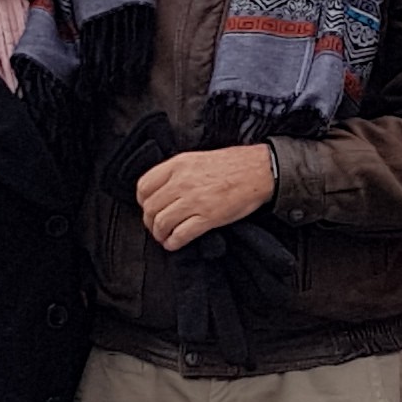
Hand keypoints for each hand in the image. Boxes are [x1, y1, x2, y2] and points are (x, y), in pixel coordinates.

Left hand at [135, 143, 276, 250]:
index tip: (148, 208)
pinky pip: (181, 235)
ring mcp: (195, 200)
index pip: (144, 186)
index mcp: (178, 165)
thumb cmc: (232, 164)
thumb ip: (177, 172)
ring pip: (162, 223)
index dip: (143, 202)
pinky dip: (173, 243)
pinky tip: (174, 243)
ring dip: (160, 234)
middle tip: (156, 227)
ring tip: (164, 237)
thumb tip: (162, 190)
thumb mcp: (197, 158)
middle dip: (150, 222)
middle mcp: (182, 182)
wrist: (259, 170)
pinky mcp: (208, 217)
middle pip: (150, 208)